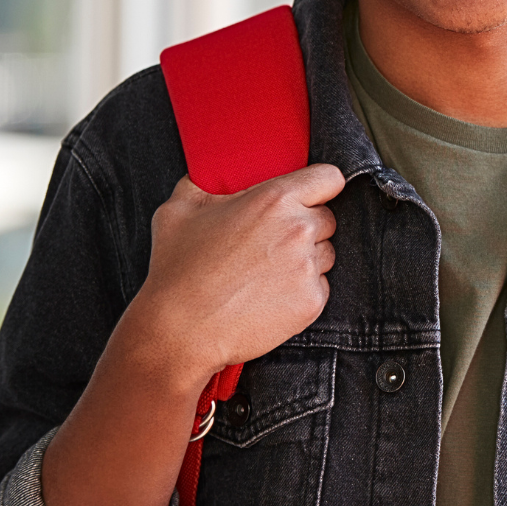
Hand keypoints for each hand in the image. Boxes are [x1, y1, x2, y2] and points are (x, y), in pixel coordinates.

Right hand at [131, 164, 344, 393]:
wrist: (180, 332)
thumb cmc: (177, 270)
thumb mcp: (178, 210)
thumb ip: (203, 182)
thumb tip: (210, 173)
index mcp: (274, 199)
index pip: (329, 178)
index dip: (321, 185)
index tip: (311, 194)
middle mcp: (298, 230)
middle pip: (327, 218)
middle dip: (306, 225)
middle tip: (272, 241)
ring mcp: (307, 268)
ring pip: (325, 253)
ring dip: (305, 258)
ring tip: (266, 271)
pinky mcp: (311, 302)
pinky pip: (319, 286)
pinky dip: (301, 290)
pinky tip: (269, 295)